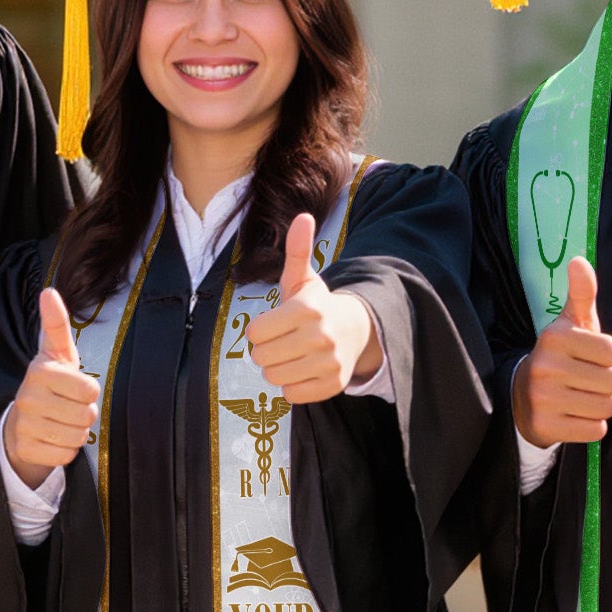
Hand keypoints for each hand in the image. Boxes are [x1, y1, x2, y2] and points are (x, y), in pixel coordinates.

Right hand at [3, 287, 100, 488]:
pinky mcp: (26, 449)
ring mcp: (25, 425)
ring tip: (61, 421)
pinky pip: (66, 455)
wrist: (21, 422)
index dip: (88, 391)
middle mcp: (28, 397)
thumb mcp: (56, 353)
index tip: (73, 387)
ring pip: (78, 437)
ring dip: (76, 432)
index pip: (90, 390)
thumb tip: (49, 291)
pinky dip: (65, 450)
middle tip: (68, 407)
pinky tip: (52, 438)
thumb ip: (56, 324)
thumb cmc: (50, 383)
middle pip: (87, 415)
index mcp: (40, 371)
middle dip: (84, 414)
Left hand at [245, 212, 378, 403]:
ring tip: (291, 355)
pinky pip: (291, 394)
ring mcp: (329, 363)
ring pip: (274, 378)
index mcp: (308, 309)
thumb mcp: (304, 278)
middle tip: (281, 341)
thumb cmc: (317, 305)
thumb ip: (297, 250)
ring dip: (277, 368)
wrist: (356, 330)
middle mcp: (321, 337)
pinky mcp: (333, 385)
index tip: (273, 325)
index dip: (258, 330)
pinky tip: (302, 370)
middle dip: (265, 350)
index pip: (255, 332)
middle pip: (261, 357)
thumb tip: (303, 216)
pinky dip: (292, 386)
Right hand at [512, 256, 611, 445]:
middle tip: (585, 381)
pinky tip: (573, 415)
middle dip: (607, 384)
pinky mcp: (546, 426)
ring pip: (607, 407)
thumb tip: (579, 261)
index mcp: (555, 337)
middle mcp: (546, 366)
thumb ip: (581, 294)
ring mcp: (543, 398)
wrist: (521, 397)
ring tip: (580, 397)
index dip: (610, 358)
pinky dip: (590, 426)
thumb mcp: (569, 324)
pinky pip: (595, 430)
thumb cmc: (560, 356)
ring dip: (601, 405)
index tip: (590, 357)